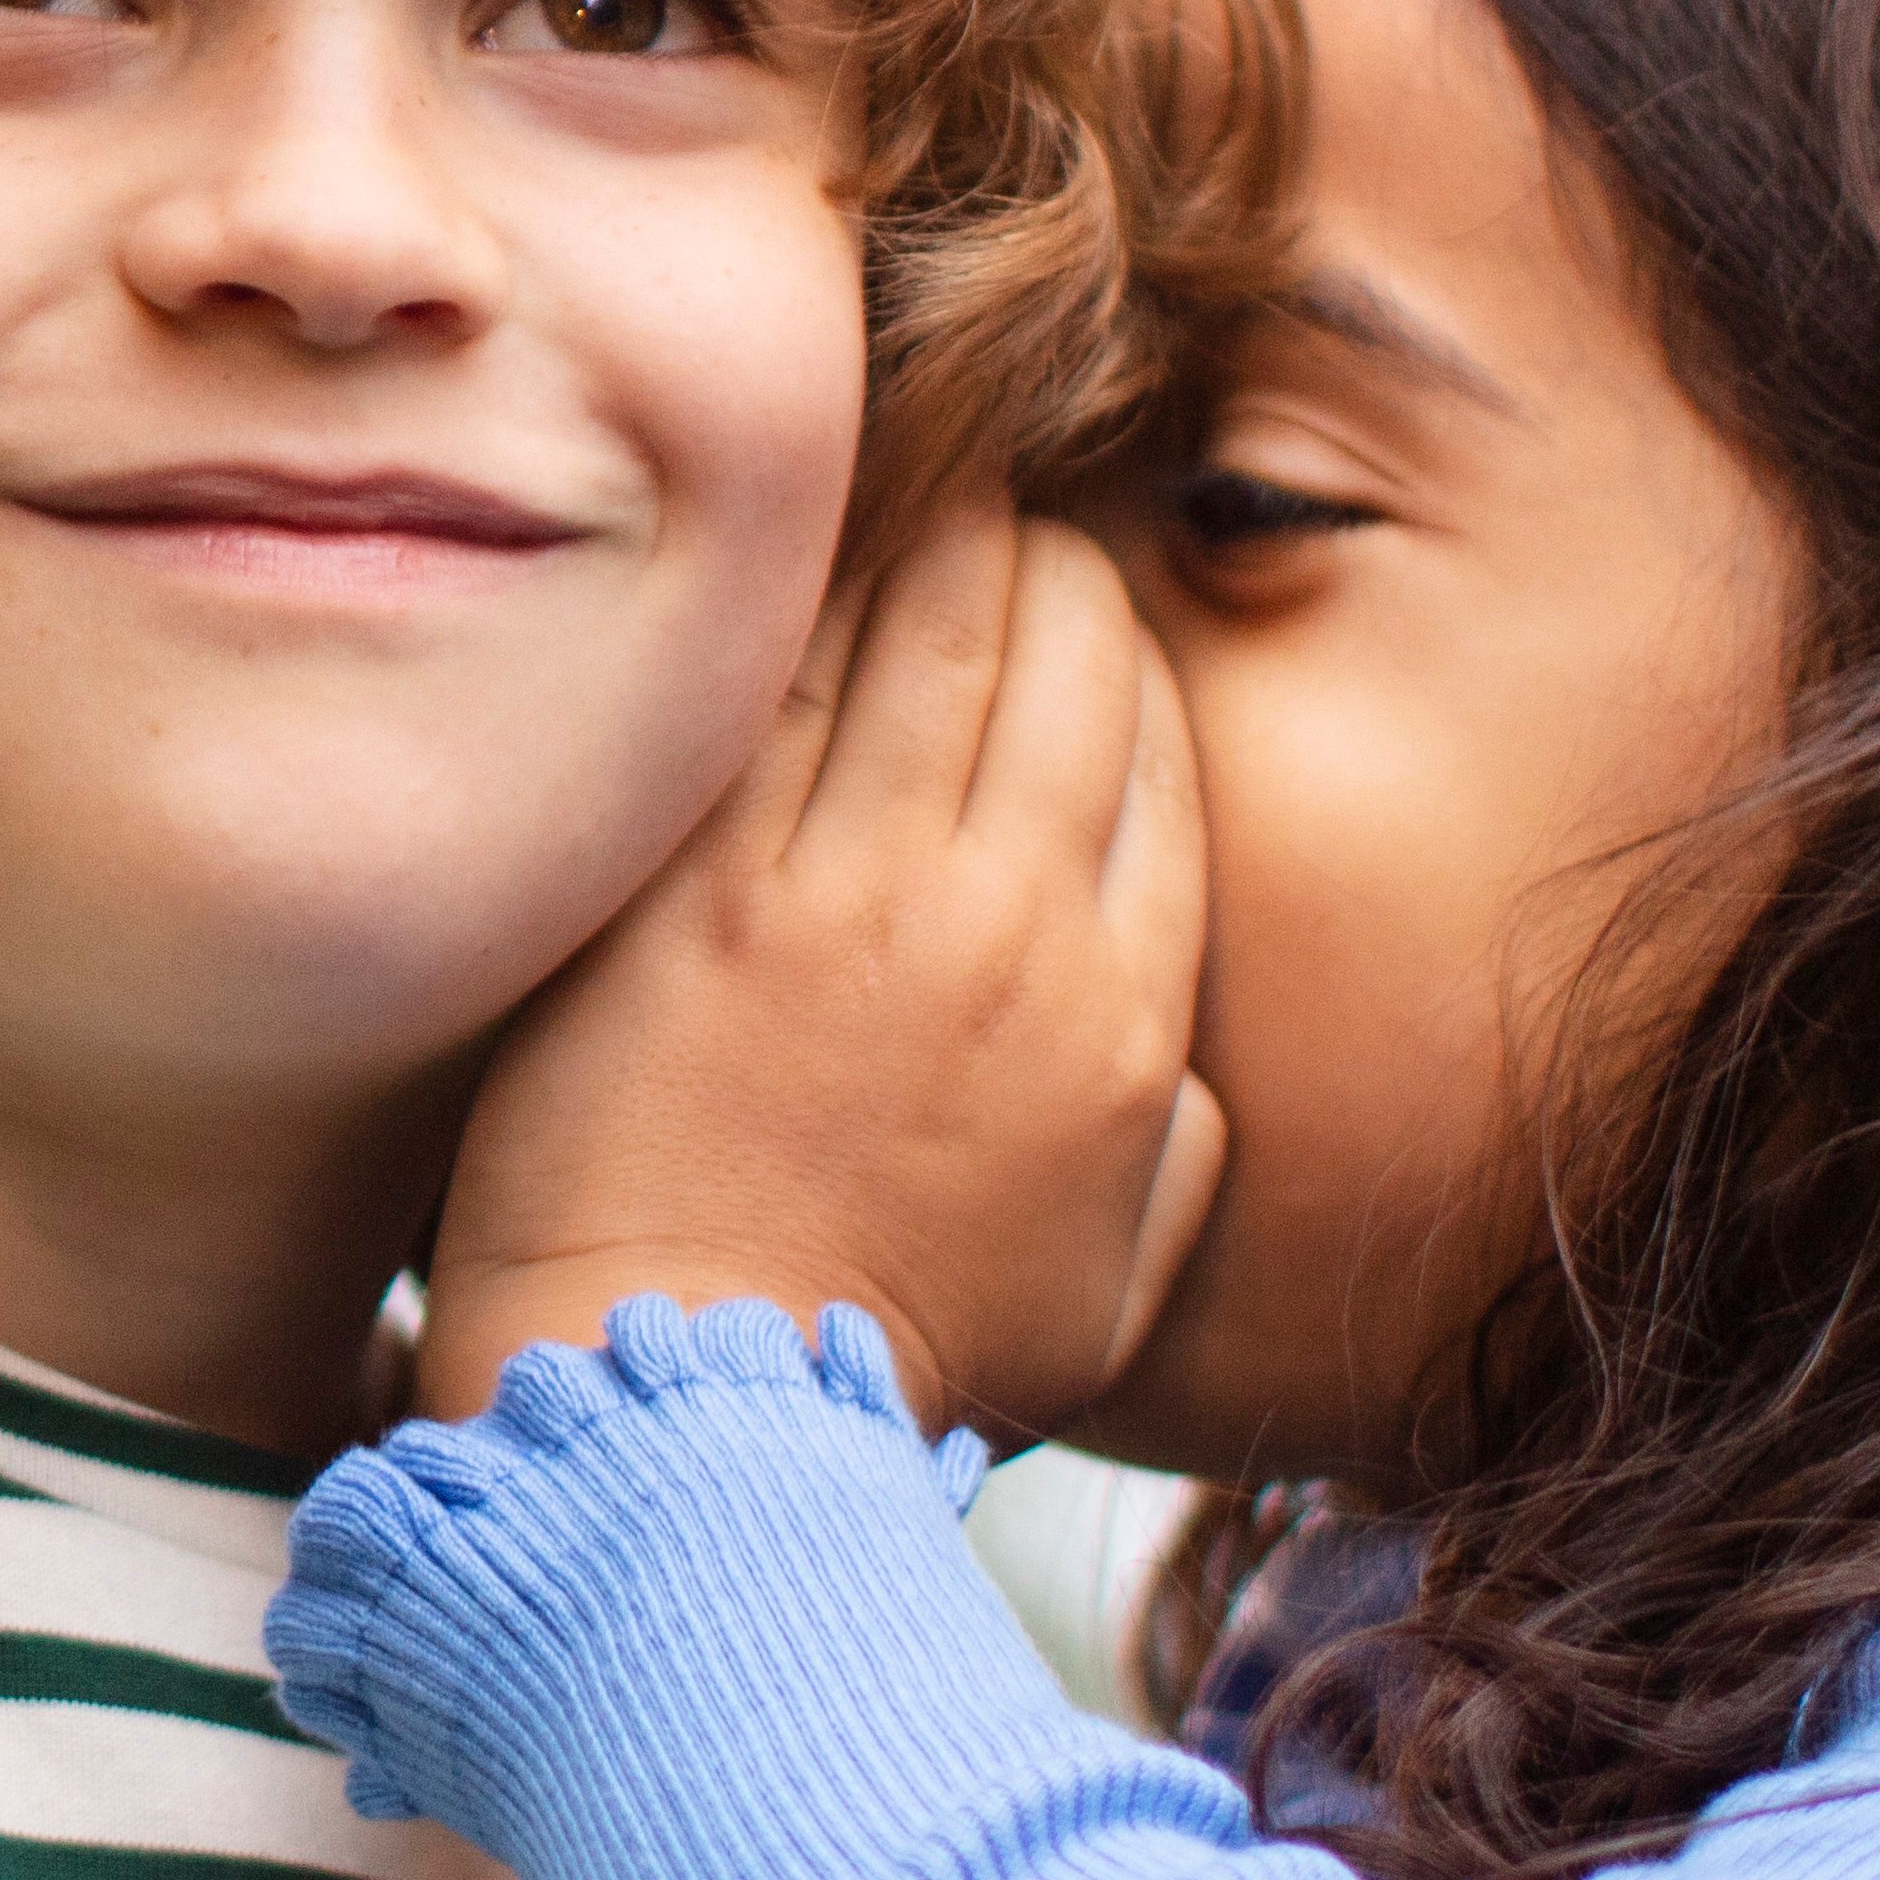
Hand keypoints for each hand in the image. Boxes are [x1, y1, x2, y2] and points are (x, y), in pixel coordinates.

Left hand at [411, 495, 1220, 1444]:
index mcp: (1125, 1021)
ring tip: (921, 473)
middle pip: (1069, 659)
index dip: (1128, 655)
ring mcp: (848, 899)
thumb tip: (1193, 1059)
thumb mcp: (1108, 1291)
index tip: (1086, 602)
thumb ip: (1176, 1153)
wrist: (687, 1407)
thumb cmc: (893, 1363)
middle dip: (1048, 553)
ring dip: (939, 531)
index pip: (1163, 759)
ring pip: (932, 633)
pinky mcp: (699, 888)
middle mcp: (1008, 932)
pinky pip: (772, 685)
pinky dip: (798, 598)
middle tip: (1004, 502)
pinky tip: (792, 543)